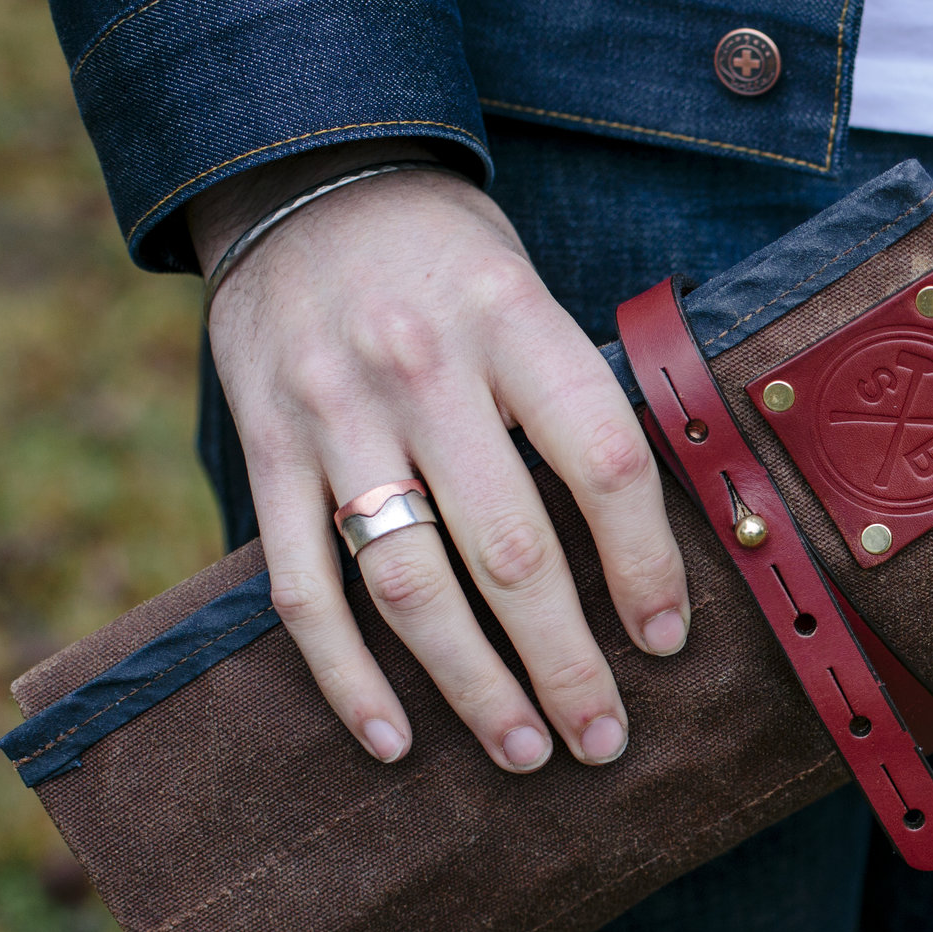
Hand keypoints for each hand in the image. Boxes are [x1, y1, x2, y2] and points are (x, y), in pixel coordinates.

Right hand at [191, 140, 689, 770]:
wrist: (305, 179)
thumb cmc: (451, 262)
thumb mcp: (532, 295)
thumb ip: (582, 403)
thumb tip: (668, 545)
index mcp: (513, 324)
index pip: (603, 463)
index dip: (644, 564)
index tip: (667, 641)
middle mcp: (421, 371)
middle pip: (507, 548)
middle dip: (565, 662)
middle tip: (604, 739)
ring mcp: (333, 416)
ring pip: (409, 584)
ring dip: (472, 685)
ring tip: (525, 752)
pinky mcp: (264, 450)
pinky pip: (303, 587)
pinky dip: (347, 675)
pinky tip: (393, 738)